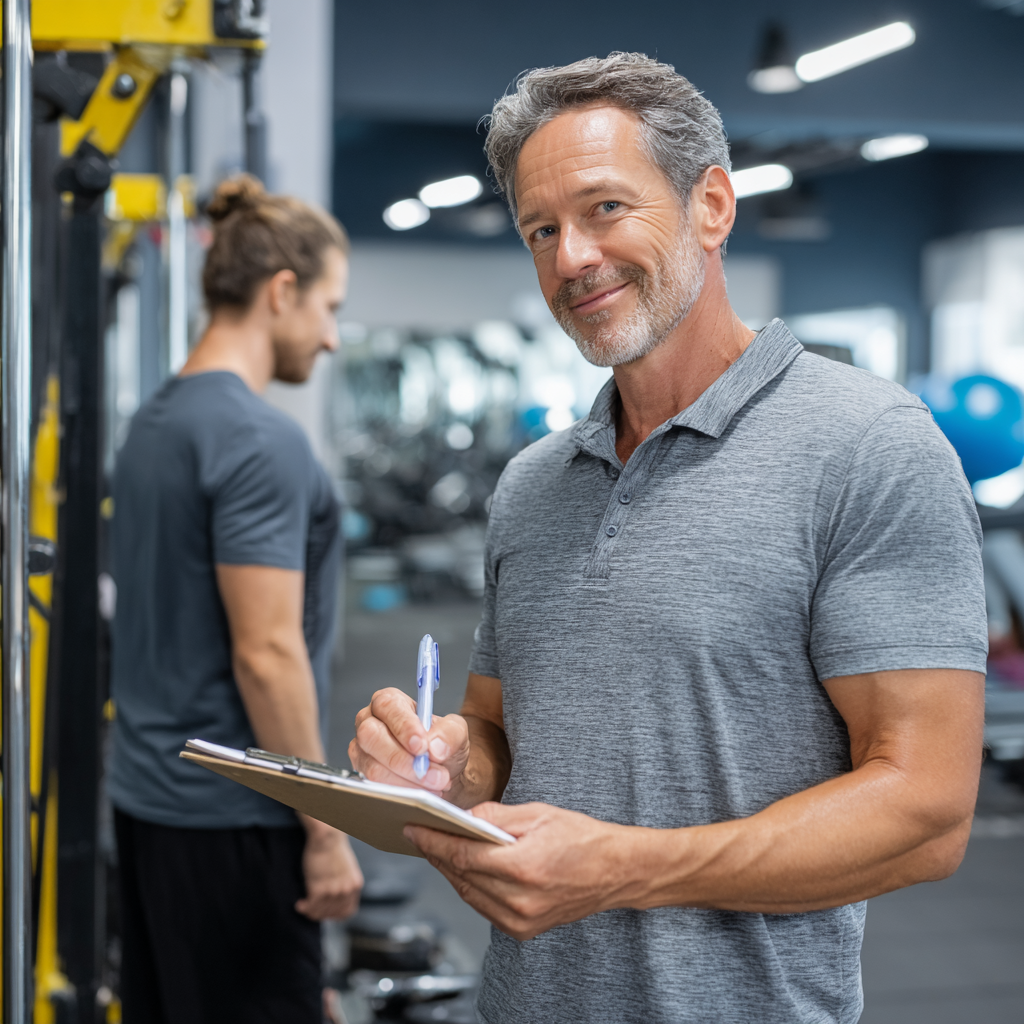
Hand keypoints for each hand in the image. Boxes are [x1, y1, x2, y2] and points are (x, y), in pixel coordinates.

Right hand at [296, 822, 363, 919]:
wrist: (326, 837)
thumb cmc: (333, 849)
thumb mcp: (345, 868)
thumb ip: (343, 883)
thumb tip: (335, 897)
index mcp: (355, 885)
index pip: (347, 912)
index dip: (335, 915)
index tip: (325, 911)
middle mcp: (346, 890)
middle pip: (332, 913)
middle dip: (320, 914)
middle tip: (310, 909)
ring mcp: (333, 890)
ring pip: (321, 911)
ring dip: (310, 912)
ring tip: (303, 906)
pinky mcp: (319, 888)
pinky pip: (311, 906)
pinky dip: (304, 908)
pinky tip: (299, 904)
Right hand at [349, 687, 470, 794]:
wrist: (440, 771)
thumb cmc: (441, 744)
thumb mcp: (456, 732)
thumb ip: (450, 733)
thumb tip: (435, 747)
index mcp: (389, 701)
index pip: (388, 706)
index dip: (404, 726)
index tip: (422, 747)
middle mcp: (369, 721)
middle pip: (372, 736)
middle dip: (404, 760)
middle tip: (434, 774)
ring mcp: (362, 749)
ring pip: (374, 766)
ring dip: (407, 780)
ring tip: (434, 784)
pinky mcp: (362, 773)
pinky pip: (375, 786)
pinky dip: (401, 792)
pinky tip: (422, 791)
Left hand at [405, 802, 641, 940]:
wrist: (616, 871)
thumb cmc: (583, 838)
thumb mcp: (538, 814)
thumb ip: (495, 817)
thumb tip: (463, 818)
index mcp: (523, 867)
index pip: (463, 856)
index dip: (433, 841)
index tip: (413, 828)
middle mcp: (519, 900)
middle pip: (461, 876)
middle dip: (438, 854)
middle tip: (420, 833)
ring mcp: (521, 920)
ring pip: (469, 894)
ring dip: (451, 872)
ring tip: (438, 848)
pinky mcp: (524, 930)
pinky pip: (484, 907)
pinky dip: (470, 887)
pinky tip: (465, 869)